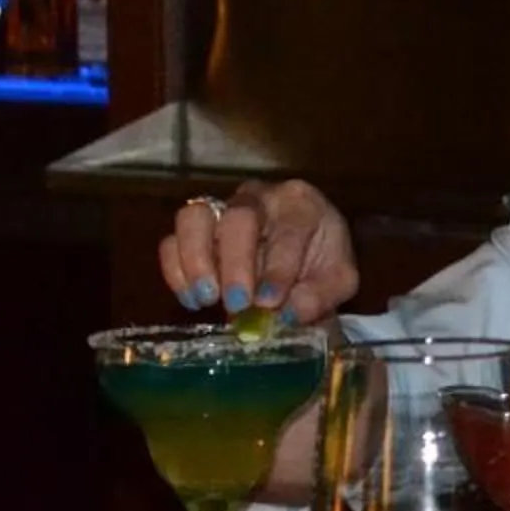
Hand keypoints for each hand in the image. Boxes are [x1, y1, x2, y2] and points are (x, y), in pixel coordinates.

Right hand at [159, 179, 360, 326]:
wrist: (299, 260)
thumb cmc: (320, 264)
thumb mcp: (337, 281)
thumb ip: (321, 295)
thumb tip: (289, 313)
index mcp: (300, 204)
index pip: (288, 229)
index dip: (278, 268)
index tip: (270, 302)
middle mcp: (258, 197)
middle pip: (238, 216)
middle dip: (236, 264)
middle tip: (238, 304)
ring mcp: (221, 207)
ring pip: (194, 217)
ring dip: (196, 260)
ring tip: (207, 298)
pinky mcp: (194, 229)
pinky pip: (172, 241)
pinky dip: (176, 272)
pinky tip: (193, 300)